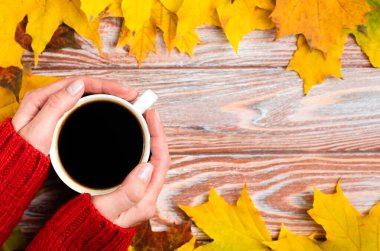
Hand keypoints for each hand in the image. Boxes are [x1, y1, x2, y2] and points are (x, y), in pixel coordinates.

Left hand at [12, 77, 137, 154]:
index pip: (80, 83)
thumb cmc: (22, 155)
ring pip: (87, 98)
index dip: (105, 85)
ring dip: (108, 97)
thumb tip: (79, 84)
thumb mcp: (37, 131)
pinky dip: (101, 108)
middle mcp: (50, 100)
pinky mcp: (63, 121)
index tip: (125, 91)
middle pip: (86, 88)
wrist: (14, 171)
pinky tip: (112, 113)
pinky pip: (85, 109)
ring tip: (127, 102)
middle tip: (132, 96)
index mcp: (42, 97)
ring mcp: (57, 110)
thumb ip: (55, 106)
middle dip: (111, 89)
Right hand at [92, 108, 170, 227]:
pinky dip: (138, 148)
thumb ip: (129, 192)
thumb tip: (147, 167)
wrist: (80, 238)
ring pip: (150, 160)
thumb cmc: (91, 226)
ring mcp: (139, 192)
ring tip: (141, 121)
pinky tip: (130, 140)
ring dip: (148, 140)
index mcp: (147, 199)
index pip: (162, 161)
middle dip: (155, 133)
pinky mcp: (130, 190)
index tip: (151, 115)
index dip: (159, 135)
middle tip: (146, 112)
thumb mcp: (108, 210)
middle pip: (159, 158)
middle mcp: (147, 195)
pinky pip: (139, 164)